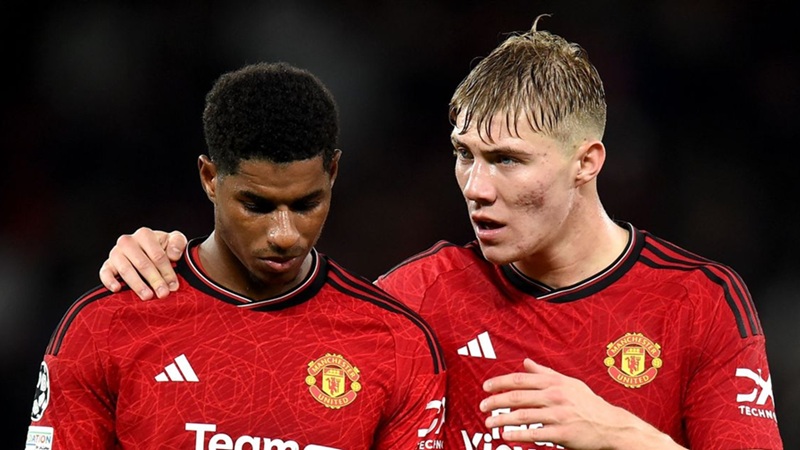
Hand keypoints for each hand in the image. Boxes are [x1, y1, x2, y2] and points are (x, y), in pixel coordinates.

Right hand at [99, 227, 187, 299]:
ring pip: (126, 270)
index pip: (157, 255)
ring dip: (138, 284)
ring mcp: (116, 253)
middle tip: (163, 294)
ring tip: (148, 296)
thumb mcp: (174, 241)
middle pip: (143, 264)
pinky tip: (117, 289)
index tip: (173, 285)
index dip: (167, 271)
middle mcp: (127, 242)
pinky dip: (109, 281)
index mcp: (144, 235)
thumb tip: (173, 255)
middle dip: (155, 280)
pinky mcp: (108, 264)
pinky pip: (105, 272)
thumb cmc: (163, 247)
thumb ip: (177, 243)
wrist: (149, 251)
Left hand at [480, 358, 682, 449]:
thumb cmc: (588, 403)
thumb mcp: (569, 382)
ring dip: (502, 419)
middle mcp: (555, 396)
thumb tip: (526, 362)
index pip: (521, 379)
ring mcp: (559, 415)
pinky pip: (535, 434)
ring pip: (523, 415)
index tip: (485, 387)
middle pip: (518, 396)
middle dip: (496, 401)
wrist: (611, 425)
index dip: (500, 382)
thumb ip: (545, 372)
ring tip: (489, 422)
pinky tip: (505, 435)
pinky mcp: (563, 433)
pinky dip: (518, 434)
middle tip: (482, 406)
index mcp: (555, 382)